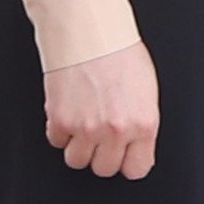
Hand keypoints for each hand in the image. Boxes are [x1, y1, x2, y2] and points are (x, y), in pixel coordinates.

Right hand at [41, 40, 161, 180]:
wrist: (89, 34)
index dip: (127, 162)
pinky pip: (56, 142)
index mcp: (144, 123)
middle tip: (100, 135)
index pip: (136, 169)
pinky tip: (69, 110)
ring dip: (78, 145)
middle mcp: (116, 130)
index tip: (123, 155)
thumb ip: (141, 123)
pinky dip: (59, 130)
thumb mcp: (147, 91)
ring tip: (84, 122)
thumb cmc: (120, 54)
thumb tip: (137, 146)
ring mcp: (86, 128)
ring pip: (77, 161)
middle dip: (101, 154)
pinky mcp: (60, 121)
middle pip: (104, 169)